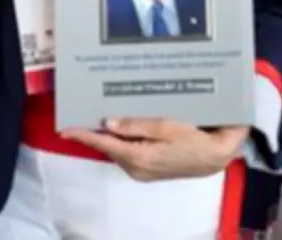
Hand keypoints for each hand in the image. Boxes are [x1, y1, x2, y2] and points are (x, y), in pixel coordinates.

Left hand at [61, 119, 248, 181]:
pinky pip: (130, 152)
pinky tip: (125, 126)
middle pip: (110, 146)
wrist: (215, 156)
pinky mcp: (149, 168)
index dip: (84, 135)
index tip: (66, 127)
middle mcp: (136, 168)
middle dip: (97, 131)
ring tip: (102, 114)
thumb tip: (108, 122)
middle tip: (85, 111)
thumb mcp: (166, 126)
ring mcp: (142, 171)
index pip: (104, 143)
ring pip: (119, 149)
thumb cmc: (194, 139)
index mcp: (138, 157)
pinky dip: (124, 139)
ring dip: (111, 134)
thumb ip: (136, 125)